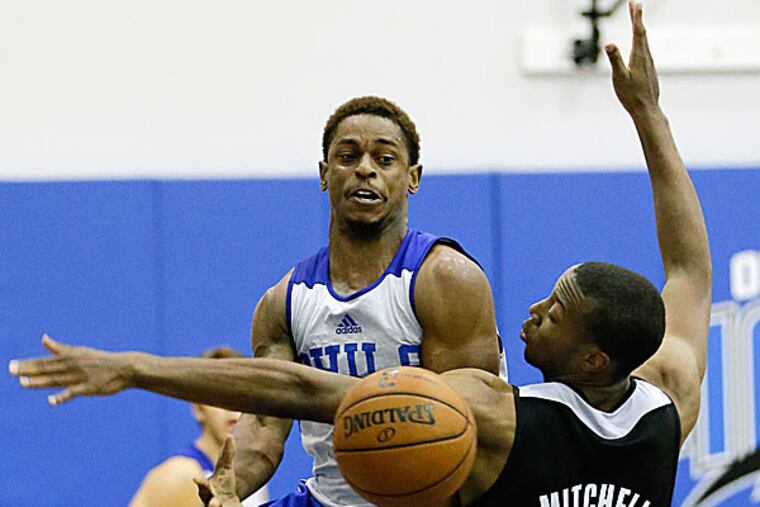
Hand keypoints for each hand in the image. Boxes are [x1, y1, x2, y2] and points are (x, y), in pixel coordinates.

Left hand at [8, 334, 134, 404]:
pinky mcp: (89, 388)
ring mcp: (80, 377)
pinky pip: (73, 393)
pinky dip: (62, 397)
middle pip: (47, 368)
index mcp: (70, 357)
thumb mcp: (80, 351)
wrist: (125, 367)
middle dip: (28, 370)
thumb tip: (43, 338)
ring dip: (39, 381)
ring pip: (56, 379)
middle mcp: (72, 365)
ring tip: (23, 383)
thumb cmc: (101, 360)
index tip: (11, 364)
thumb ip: (59, 348)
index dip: (27, 363)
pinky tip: (51, 400)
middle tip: (11, 370)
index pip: (44, 361)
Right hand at [195, 436, 242, 506]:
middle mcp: (208, 500)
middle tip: (215, 502)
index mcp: (206, 488)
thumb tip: (230, 435)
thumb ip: (228, 453)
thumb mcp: (226, 467)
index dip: (198, 482)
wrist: (229, 501)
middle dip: (210, 504)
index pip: (201, 485)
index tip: (195, 479)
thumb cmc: (224, 482)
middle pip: (207, 503)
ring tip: (219, 505)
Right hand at [605, 1, 659, 117]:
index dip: (636, 16)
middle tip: (635, 4)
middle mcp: (646, 57)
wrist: (647, 110)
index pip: (638, 31)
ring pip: (644, 42)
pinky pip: (644, 51)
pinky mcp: (648, 70)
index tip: (635, 3)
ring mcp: (649, 63)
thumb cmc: (631, 95)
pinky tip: (639, 44)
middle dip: (637, 18)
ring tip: (636, 20)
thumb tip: (609, 44)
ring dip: (639, 29)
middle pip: (642, 33)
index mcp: (639, 56)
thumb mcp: (619, 77)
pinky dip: (641, 41)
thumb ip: (615, 59)